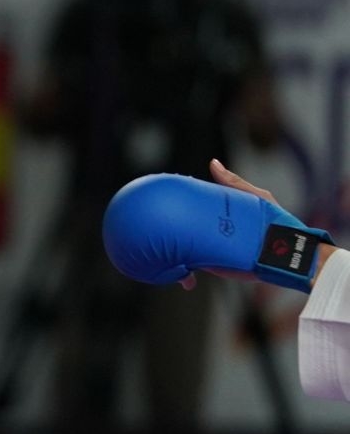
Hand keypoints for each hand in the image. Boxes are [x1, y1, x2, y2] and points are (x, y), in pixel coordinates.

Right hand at [103, 164, 334, 293]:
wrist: (286, 256)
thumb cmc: (275, 222)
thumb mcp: (255, 198)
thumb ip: (234, 183)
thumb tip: (212, 163)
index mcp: (217, 212)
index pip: (192, 204)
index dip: (177, 200)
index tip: (159, 196)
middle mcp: (209, 229)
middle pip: (181, 225)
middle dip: (165, 225)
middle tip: (147, 221)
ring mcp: (207, 247)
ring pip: (180, 246)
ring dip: (167, 248)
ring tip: (150, 245)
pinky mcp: (210, 264)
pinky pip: (188, 266)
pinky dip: (179, 271)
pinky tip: (173, 269)